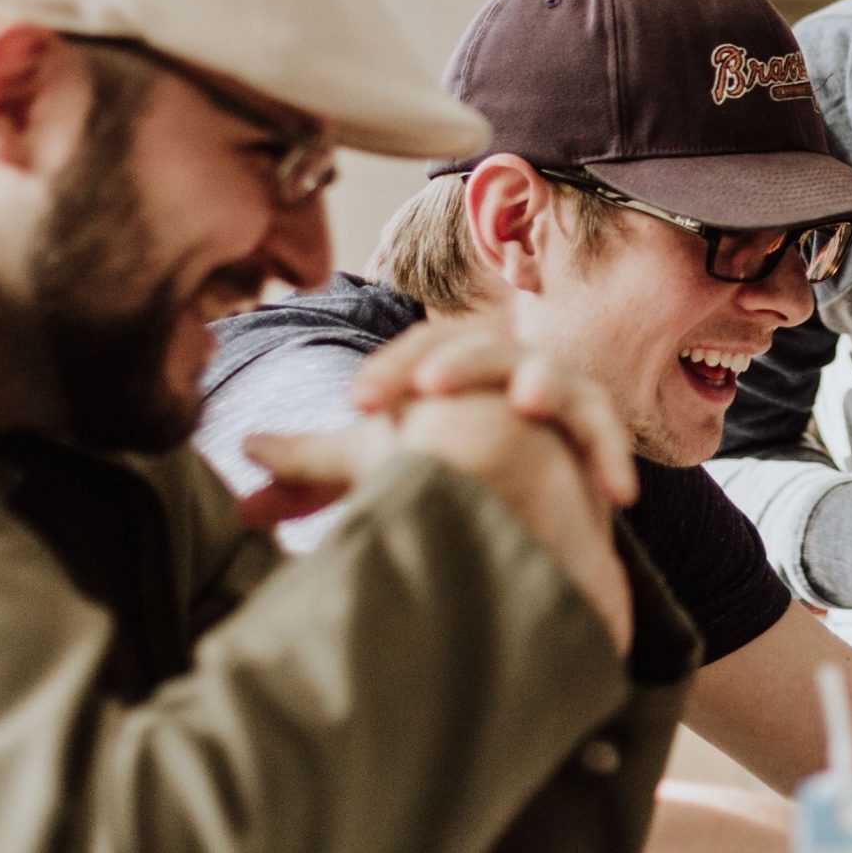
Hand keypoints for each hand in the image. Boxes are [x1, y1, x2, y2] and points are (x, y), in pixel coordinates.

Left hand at [243, 376, 633, 654]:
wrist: (521, 506)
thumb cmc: (443, 471)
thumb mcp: (374, 468)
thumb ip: (311, 468)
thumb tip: (240, 465)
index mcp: (447, 363)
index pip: (419, 346)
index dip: (391, 370)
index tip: (358, 406)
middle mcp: (502, 367)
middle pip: (482, 346)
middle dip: (456, 364)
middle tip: (426, 392)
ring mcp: (553, 396)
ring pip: (551, 376)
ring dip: (539, 384)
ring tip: (521, 404)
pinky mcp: (593, 437)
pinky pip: (605, 437)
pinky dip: (610, 457)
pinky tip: (611, 492)